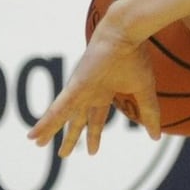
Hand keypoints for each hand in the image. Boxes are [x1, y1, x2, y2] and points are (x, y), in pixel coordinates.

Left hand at [29, 15, 161, 154]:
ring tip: (36, 143)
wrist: (127, 35)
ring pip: (60, 116)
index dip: (94, 134)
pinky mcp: (75, 87)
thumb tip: (156, 136)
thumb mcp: (145, 92)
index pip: (97, 118)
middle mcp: (89, 91)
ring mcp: (79, 89)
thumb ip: (149, 114)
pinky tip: (33, 135)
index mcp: (105, 91)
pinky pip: (57, 110)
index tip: (92, 151)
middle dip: (71, 136)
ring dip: (48, 130)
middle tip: (63, 154)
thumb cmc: (137, 57)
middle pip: (76, 119)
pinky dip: (45, 123)